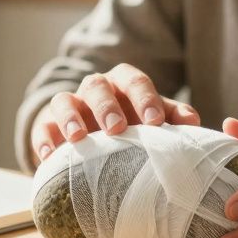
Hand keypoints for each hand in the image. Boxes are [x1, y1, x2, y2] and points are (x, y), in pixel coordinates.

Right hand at [30, 63, 200, 163]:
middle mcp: (96, 89)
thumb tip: (194, 123)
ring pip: (65, 99)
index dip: (145, 98)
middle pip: (98, 86)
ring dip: (71, 117)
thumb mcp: (153, 119)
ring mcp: (71, 105)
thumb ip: (173, 117)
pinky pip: (43, 127)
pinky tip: (50, 156)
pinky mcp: (49, 125)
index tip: (155, 122)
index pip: (135, 81)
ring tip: (78, 138)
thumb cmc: (133, 126)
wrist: (97, 135)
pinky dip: (44, 139)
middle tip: (117, 128)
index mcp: (125, 84)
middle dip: (107, 105)